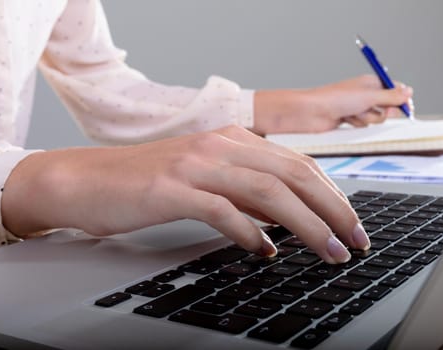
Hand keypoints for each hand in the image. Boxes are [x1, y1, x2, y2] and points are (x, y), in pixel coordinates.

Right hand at [1, 126, 369, 263]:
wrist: (87, 180)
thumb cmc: (148, 182)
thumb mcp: (208, 178)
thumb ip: (247, 191)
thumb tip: (288, 217)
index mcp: (233, 139)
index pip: (298, 164)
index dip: (333, 195)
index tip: (352, 223)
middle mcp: (220, 145)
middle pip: (294, 175)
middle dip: (333, 211)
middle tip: (355, 241)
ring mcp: (196, 165)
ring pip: (268, 192)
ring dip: (306, 225)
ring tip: (328, 252)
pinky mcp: (171, 189)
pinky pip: (223, 210)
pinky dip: (250, 233)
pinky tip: (265, 252)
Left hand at [252, 74, 413, 133]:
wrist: (311, 113)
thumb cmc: (335, 99)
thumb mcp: (368, 96)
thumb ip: (390, 96)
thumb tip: (409, 92)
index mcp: (370, 83)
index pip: (394, 90)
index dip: (401, 100)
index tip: (407, 109)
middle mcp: (364, 94)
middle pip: (387, 106)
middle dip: (383, 112)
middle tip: (373, 112)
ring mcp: (356, 108)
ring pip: (375, 118)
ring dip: (367, 118)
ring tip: (354, 115)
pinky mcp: (348, 121)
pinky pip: (362, 125)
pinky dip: (357, 124)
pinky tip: (347, 121)